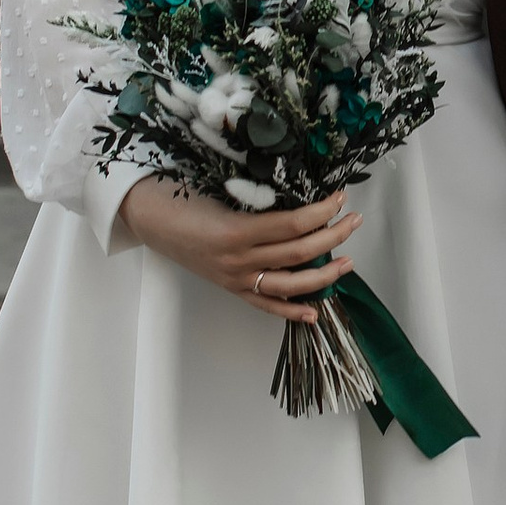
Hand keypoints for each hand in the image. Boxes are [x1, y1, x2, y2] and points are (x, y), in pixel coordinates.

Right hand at [123, 178, 358, 316]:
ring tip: (348, 263)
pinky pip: (266, 304)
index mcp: (237, 230)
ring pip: (289, 283)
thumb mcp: (222, 192)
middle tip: (354, 221)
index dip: (322, 212)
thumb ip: (259, 200)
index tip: (340, 198)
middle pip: (297, 252)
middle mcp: (239, 259)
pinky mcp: (231, 289)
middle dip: (332, 237)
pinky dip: (291, 310)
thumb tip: (302, 197)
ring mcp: (236, 278)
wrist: (151, 219)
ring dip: (323, 274)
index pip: (293, 224)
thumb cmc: (184, 198)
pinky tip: (314, 312)